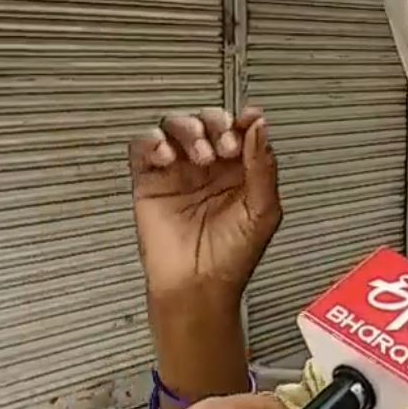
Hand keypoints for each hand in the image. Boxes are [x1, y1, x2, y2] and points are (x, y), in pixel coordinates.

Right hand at [130, 108, 281, 300]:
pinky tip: (168, 157)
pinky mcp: (150, 181)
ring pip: (175, 126)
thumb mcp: (263, 212)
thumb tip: (259, 128)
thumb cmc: (232, 259)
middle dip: (215, 123)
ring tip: (199, 155)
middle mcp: (209, 167)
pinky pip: (144, 147)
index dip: (243, 120)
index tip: (248, 119)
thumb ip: (263, 168)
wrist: (198, 289)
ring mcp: (178, 171)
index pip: (240, 130)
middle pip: (207, 121)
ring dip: (187, 129)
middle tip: (223, 145)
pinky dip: (152, 141)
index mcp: (240, 171)